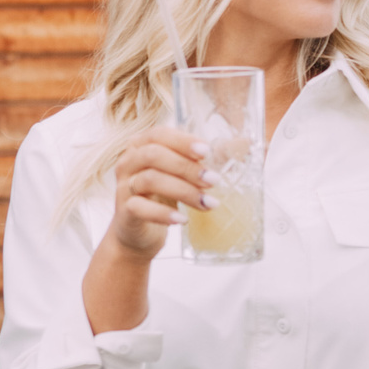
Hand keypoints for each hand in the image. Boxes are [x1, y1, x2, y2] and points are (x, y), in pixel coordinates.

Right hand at [106, 125, 211, 260]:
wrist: (139, 234)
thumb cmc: (163, 198)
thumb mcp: (183, 176)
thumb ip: (205, 160)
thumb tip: (244, 144)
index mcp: (141, 146)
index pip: (159, 134)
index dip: (183, 141)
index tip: (206, 152)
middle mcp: (128, 162)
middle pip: (154, 155)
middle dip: (187, 167)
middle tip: (213, 180)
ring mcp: (124, 186)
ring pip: (150, 180)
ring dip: (183, 191)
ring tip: (208, 203)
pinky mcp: (124, 211)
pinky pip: (140, 208)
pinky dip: (163, 214)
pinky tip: (182, 220)